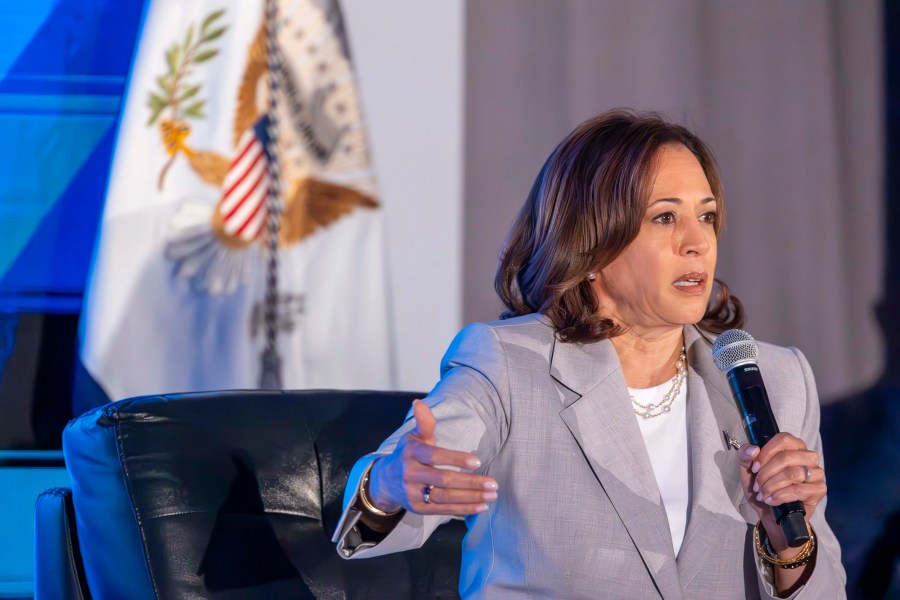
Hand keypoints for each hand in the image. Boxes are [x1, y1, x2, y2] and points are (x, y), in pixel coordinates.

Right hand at [367, 399, 498, 514]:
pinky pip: (444, 510)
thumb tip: (419, 402)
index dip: (455, 459)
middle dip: (470, 482)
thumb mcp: (414, 437)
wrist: (385, 481)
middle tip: (493, 483)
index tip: (476, 461)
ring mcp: (414, 493)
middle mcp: (411, 474)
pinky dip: (464, 509)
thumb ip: (423, 423)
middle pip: (443, 480)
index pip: (435, 456)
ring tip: (492, 495)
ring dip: (471, 497)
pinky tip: (482, 507)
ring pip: (446, 497)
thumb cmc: (407, 455)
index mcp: (411, 453)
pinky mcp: (418, 509)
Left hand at [738, 432, 825, 551]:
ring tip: (763, 495)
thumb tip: (752, 449)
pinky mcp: (820, 490)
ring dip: (772, 486)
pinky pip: (799, 490)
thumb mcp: (748, 471)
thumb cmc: (762, 488)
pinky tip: (771, 501)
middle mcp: (808, 456)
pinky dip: (780, 496)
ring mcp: (816, 473)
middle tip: (757, 486)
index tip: (754, 468)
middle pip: (786, 457)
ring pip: (793, 473)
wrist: (771, 514)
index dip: (766, 453)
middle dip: (766, 473)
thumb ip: (745, 456)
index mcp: (793, 446)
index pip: (783, 439)